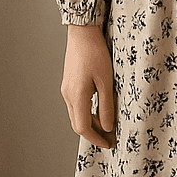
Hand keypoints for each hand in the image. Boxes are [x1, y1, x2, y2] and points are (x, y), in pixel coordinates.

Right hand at [61, 22, 115, 149]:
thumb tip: (108, 127)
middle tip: (110, 138)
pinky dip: (87, 113)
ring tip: (108, 126)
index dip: (96, 139)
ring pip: (77, 115)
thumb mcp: (106, 81)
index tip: (109, 144)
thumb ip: (106, 105)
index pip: (83, 128)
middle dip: (94, 134)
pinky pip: (76, 105)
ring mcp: (66, 90)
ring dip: (91, 124)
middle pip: (78, 124)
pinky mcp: (69, 84)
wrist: (82, 33)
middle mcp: (68, 95)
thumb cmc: (95, 53)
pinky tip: (100, 110)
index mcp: (77, 96)